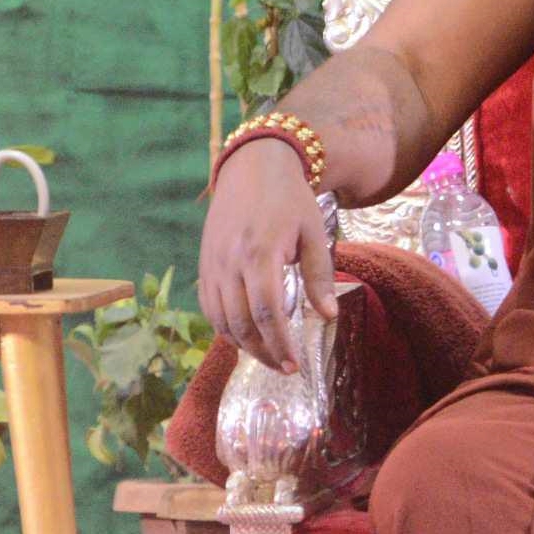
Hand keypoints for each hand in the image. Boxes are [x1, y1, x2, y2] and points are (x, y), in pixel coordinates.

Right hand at [198, 135, 335, 373]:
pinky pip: (209, 306)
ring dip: (243, 345)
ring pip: (220, 320)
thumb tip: (328, 316)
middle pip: (241, 323)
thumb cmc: (289, 199)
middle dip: (263, 352)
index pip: (266, 313)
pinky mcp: (205, 264)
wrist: (252, 166)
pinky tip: (244, 336)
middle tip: (285, 368)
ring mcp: (213, 264)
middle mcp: (230, 263)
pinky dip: (224, 327)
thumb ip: (319, 275)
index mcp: (260, 254)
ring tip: (268, 356)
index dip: (279, 343)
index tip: (294, 365)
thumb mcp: (314, 232)